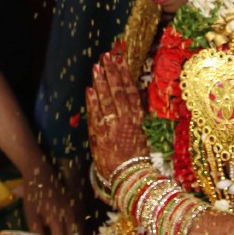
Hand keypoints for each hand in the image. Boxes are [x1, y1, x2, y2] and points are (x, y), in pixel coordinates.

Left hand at [22, 158, 84, 234]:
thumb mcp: (30, 214)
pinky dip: (70, 228)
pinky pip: (74, 222)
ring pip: (74, 229)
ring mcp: (72, 209)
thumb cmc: (33, 195)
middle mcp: (68, 214)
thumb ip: (36, 230)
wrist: (40, 175)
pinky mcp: (72, 206)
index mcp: (57, 217)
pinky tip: (61, 230)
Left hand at [86, 39, 148, 181]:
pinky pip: (95, 115)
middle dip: (112, 72)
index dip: (125, 73)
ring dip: (101, 82)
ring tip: (97, 66)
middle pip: (118, 91)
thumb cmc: (139, 158)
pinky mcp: (100, 136)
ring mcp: (112, 127)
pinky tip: (89, 89)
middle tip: (107, 55)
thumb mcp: (145, 134)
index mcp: (139, 118)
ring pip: (106, 100)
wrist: (131, 179)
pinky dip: (92, 102)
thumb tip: (137, 95)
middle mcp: (126, 120)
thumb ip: (139, 115)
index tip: (121, 59)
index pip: (131, 90)